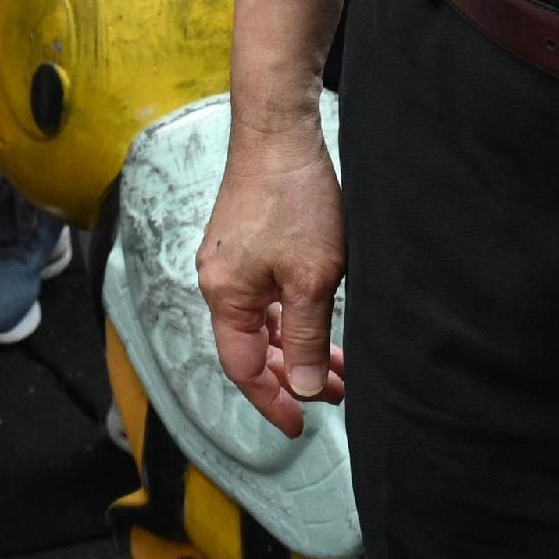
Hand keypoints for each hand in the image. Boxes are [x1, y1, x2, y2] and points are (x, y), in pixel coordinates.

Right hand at [197, 110, 345, 437]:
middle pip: (251, 346)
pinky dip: (292, 316)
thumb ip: (304, 339)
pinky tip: (320, 319)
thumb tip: (299, 389)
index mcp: (225, 294)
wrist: (281, 131)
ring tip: (339, 363)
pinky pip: (265, 295)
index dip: (271, 401)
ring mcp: (231, 257)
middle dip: (293, 374)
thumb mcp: (311, 281)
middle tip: (336, 394)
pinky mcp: (247, 239)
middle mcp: (219, 278)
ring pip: (262, 321)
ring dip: (297, 345)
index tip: (299, 427)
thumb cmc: (295, 200)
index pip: (242, 368)